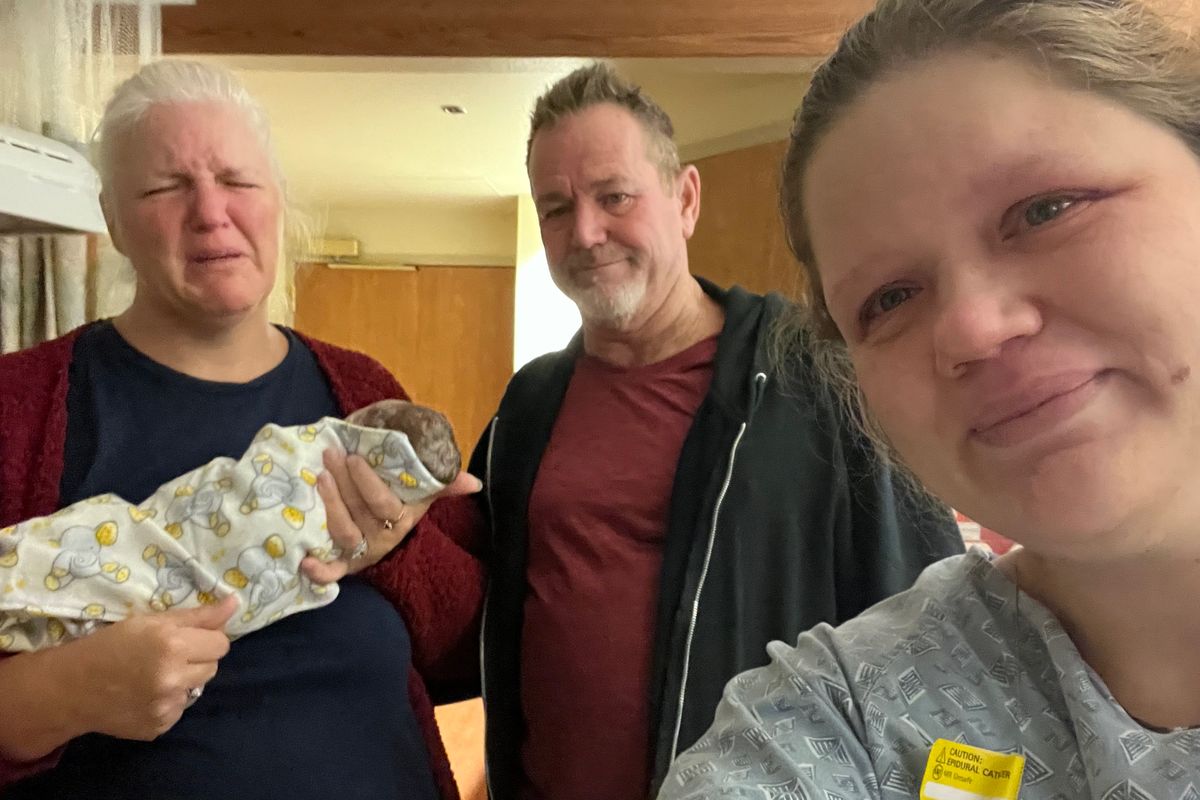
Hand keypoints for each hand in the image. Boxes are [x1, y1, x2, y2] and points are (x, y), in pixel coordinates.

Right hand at [71, 595, 236, 740]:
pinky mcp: (158, 727)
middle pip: (213, 666)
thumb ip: (198, 615)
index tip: (188, 637)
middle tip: (168, 655)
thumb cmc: (111, 645)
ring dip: (184, 680)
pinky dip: (168, 701)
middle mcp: (173, 678)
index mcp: (172, 645)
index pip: (221, 643)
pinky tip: (144, 694)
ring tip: (154, 675)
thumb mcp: (152, 621)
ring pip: (197, 688)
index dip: (207, 638)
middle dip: (197, 658)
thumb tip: (235, 603)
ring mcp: (166, 707)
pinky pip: (179, 709)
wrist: (71, 688)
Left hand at [302, 448, 480, 582]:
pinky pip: (333, 572)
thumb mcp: (423, 492)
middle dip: (342, 484)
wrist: (383, 527)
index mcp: (401, 520)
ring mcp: (361, 551)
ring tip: (319, 479)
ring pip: (344, 533)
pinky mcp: (343, 563)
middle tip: (330, 456)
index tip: (353, 457)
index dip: (367, 483)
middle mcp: (381, 538)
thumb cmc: (401, 501)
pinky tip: (305, 561)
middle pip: (359, 513)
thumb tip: (475, 482)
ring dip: (331, 508)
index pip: (383, 503)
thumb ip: (445, 484)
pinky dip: (320, 572)